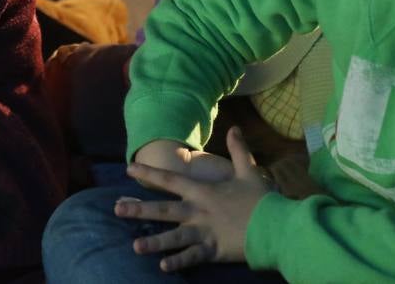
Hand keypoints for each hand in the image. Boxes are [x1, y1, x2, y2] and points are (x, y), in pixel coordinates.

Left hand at [117, 127, 274, 271]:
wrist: (277, 226)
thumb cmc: (262, 200)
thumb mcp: (248, 172)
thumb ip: (239, 150)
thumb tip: (234, 128)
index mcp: (203, 192)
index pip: (170, 180)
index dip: (149, 173)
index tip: (129, 169)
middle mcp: (198, 211)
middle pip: (164, 209)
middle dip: (139, 210)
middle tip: (117, 210)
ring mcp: (204, 232)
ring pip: (173, 237)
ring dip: (154, 242)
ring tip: (134, 247)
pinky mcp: (214, 250)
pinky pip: (192, 257)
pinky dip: (178, 261)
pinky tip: (163, 266)